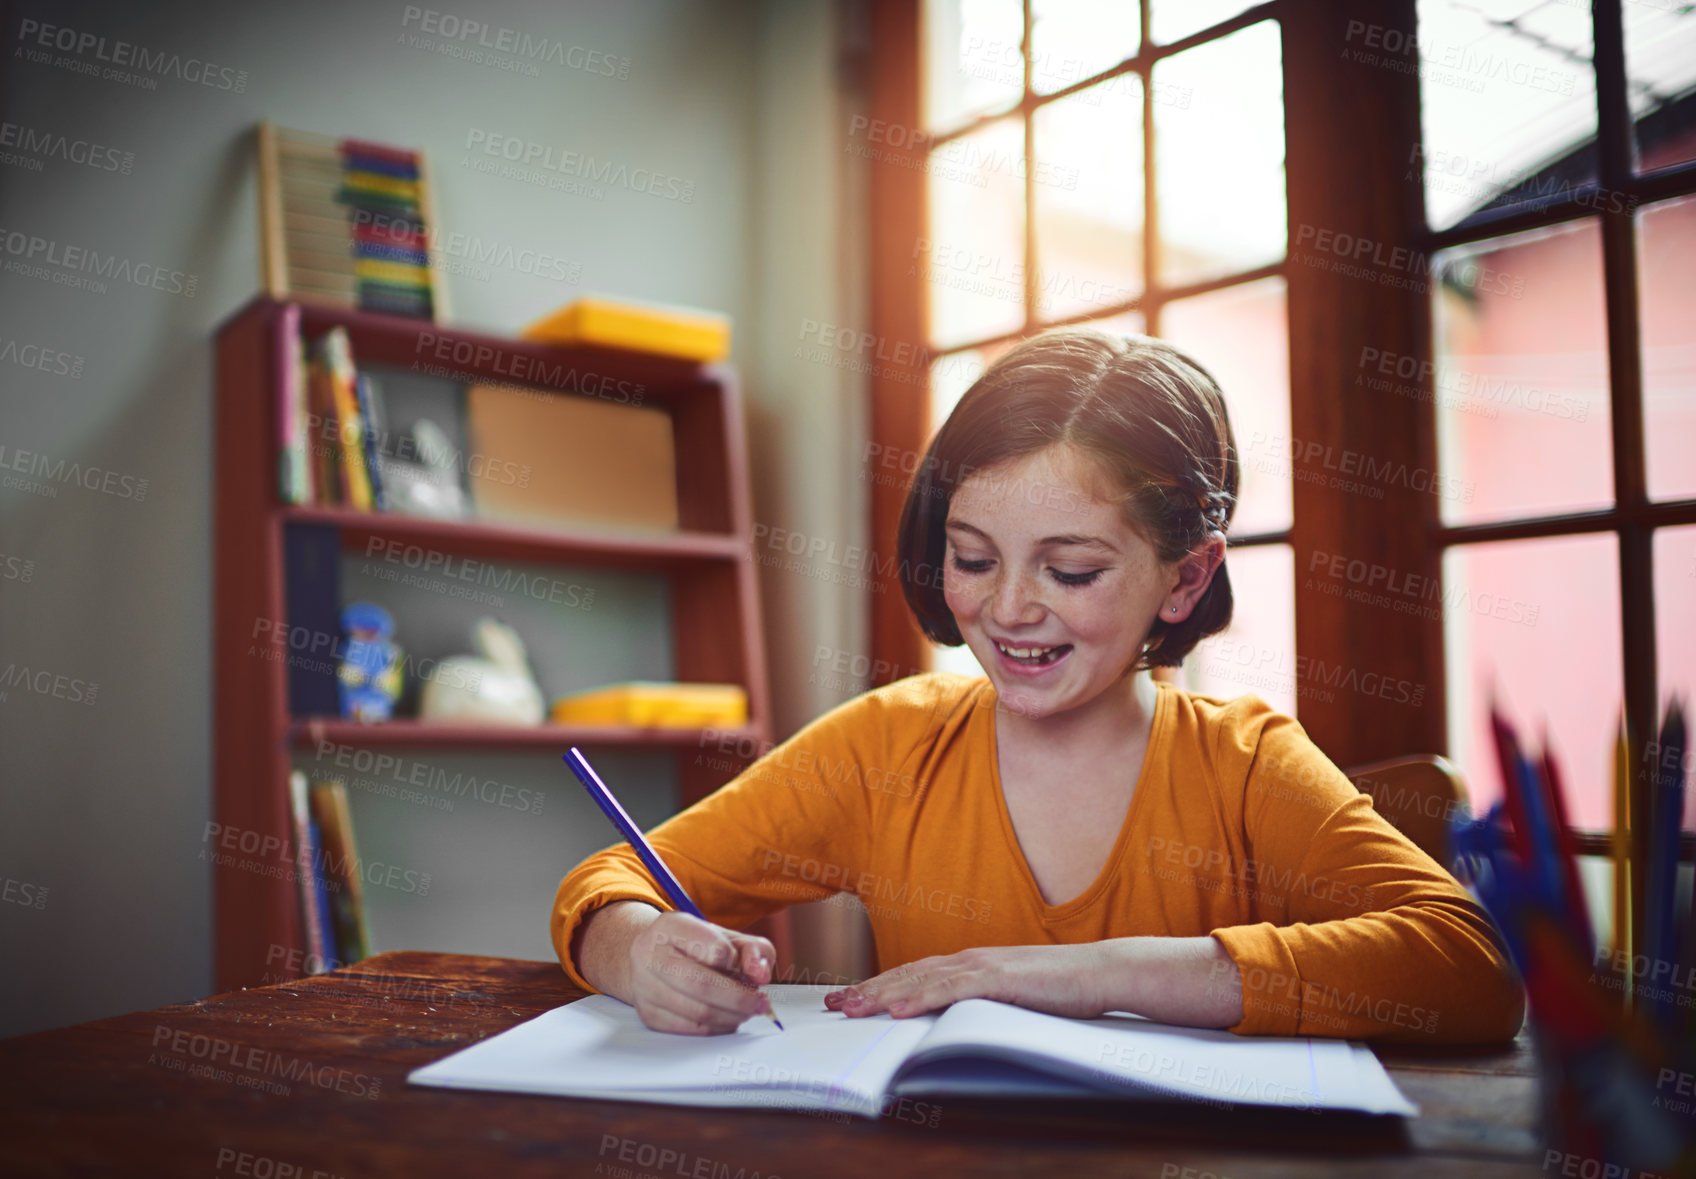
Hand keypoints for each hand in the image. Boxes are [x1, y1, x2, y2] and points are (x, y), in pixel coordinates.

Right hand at [626, 910, 777, 1034]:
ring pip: (697, 1012)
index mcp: (671, 926)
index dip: (738, 964)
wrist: (655, 957)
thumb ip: (753, 950)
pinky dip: (716, 1028)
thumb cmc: (696, 946)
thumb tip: (760, 975)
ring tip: (746, 1011)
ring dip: (731, 1016)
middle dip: (739, 999)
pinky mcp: (647, 1013)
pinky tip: (727, 1018)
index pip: (713, 949)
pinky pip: (690, 1029)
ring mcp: (644, 986)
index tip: (751, 971)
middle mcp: (650, 954)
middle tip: (760, 1003)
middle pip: (702, 985)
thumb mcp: (728, 937)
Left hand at [824, 943, 1110, 1020]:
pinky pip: (953, 990)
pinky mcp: (1001, 980)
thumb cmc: (1061, 988)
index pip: (915, 974)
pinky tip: (898, 1010)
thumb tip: (954, 1022)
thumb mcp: (1011, 998)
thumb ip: (981, 1003)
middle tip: (833, 1004)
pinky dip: (922, 999)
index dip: (880, 984)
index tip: (849, 997)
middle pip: (908, 974)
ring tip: (852, 1008)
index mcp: (972, 963)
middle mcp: (970, 959)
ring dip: (883, 995)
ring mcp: (984, 967)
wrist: (1101, 971)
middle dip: (868, 989)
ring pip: (922, 981)